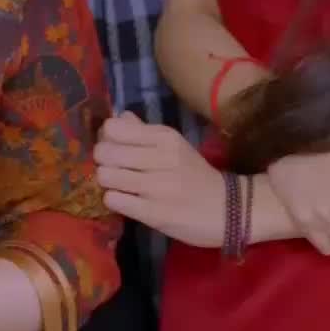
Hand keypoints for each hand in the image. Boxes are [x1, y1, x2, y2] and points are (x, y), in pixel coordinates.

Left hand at [94, 112, 224, 247]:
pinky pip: (114, 200)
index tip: (114, 147)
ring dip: (107, 182)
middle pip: (104, 152)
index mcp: (164, 137)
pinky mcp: (153, 213)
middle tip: (113, 169)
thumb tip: (118, 117)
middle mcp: (160, 158)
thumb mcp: (174, 145)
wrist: (227, 211)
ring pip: (105, 175)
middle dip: (102, 162)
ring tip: (119, 186)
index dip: (106, 138)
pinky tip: (125, 201)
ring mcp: (156, 187)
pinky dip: (114, 200)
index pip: (113, 128)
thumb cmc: (194, 175)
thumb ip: (144, 131)